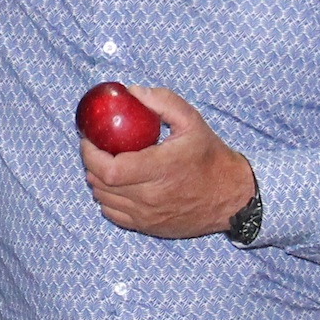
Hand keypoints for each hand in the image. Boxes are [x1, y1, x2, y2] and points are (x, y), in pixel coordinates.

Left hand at [81, 86, 257, 239]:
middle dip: (91, 163)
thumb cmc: (210, 157)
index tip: (89, 138)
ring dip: (97, 180)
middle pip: (101, 184)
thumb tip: (131, 92)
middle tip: (95, 147)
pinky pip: (114, 214)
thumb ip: (163, 102)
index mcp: (160, 169)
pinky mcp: (148, 227)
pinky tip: (116, 184)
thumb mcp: (192, 122)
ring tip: (105, 163)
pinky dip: (107, 198)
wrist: (230, 197)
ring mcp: (147, 216)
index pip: (109, 169)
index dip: (90, 154)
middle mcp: (150, 197)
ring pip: (104, 200)